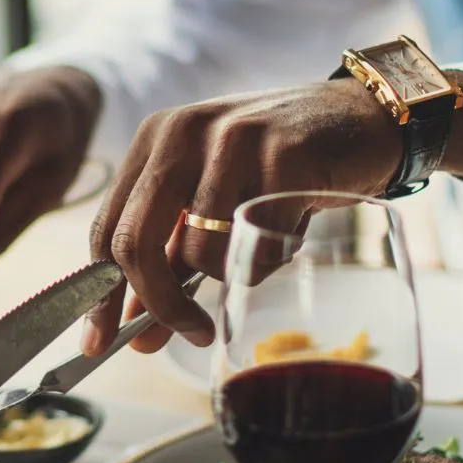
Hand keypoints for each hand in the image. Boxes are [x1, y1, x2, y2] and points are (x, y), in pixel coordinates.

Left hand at [85, 81, 400, 356]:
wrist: (364, 119)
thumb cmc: (281, 165)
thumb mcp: (213, 197)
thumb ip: (172, 255)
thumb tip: (139, 332)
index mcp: (155, 139)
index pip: (106, 228)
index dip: (99, 295)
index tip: (99, 343)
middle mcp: (182, 132)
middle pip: (134, 243)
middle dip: (156, 305)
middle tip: (188, 334)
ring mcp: (231, 140)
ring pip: (199, 252)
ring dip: (233, 271)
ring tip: (264, 241)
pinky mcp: (282, 156)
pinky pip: (257, 246)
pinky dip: (271, 258)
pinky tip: (291, 227)